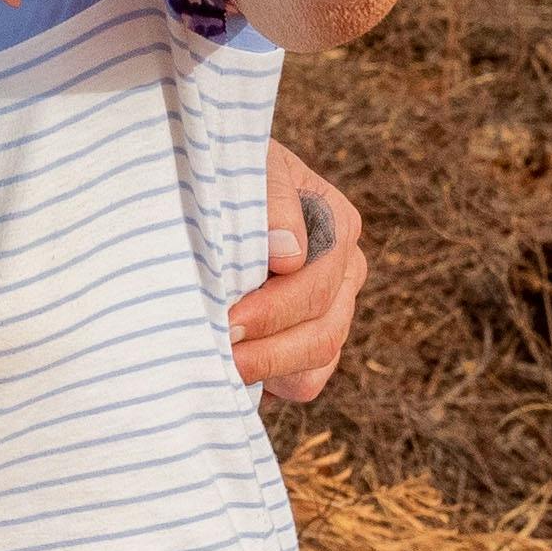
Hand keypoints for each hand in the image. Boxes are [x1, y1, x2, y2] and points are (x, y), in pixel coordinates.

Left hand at [229, 143, 366, 400]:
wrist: (206, 196)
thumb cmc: (223, 177)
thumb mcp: (245, 168)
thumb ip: (272, 199)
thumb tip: (289, 253)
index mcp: (336, 223)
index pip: (320, 279)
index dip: (274, 307)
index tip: (228, 319)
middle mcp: (346, 269)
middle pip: (324, 328)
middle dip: (268, 346)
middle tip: (217, 350)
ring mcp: (334, 309)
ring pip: (319, 359)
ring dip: (268, 367)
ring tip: (219, 363)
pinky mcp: (311, 343)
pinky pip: (306, 381)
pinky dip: (271, 381)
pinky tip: (232, 367)